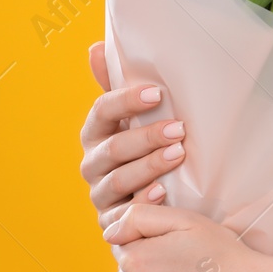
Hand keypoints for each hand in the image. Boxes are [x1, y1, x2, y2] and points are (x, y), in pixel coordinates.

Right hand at [78, 40, 185, 230]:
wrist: (152, 203)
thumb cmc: (143, 151)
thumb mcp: (133, 119)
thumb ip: (117, 86)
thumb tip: (96, 46)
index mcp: (95, 134)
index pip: (101, 112)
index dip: (125, 101)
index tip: (156, 93)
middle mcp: (93, 165)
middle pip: (113, 149)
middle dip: (145, 137)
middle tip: (178, 128)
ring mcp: (101, 196)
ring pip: (119, 180)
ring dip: (149, 166)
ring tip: (179, 155)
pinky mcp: (113, 224)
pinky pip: (125, 215)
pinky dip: (144, 202)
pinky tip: (165, 193)